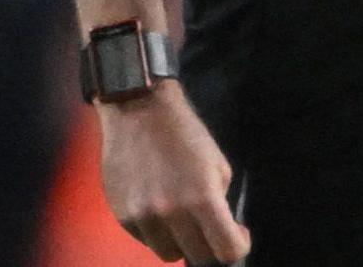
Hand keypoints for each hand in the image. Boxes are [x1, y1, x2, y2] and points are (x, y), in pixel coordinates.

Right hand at [97, 89, 246, 263]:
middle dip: (211, 247)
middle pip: (199, 257)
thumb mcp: (218, 165)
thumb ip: (220, 202)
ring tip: (182, 218)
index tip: (238, 235)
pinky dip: (157, 232)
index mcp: (202, 198)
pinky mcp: (124, 216)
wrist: (139, 112)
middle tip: (211, 228)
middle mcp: (172, 213)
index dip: (238, 246)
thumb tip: (222, 229)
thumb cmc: (185, 135)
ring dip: (181, 242)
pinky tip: (160, 207)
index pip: (227, 250)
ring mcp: (144, 217)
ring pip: (169, 253)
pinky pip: (147, 240)